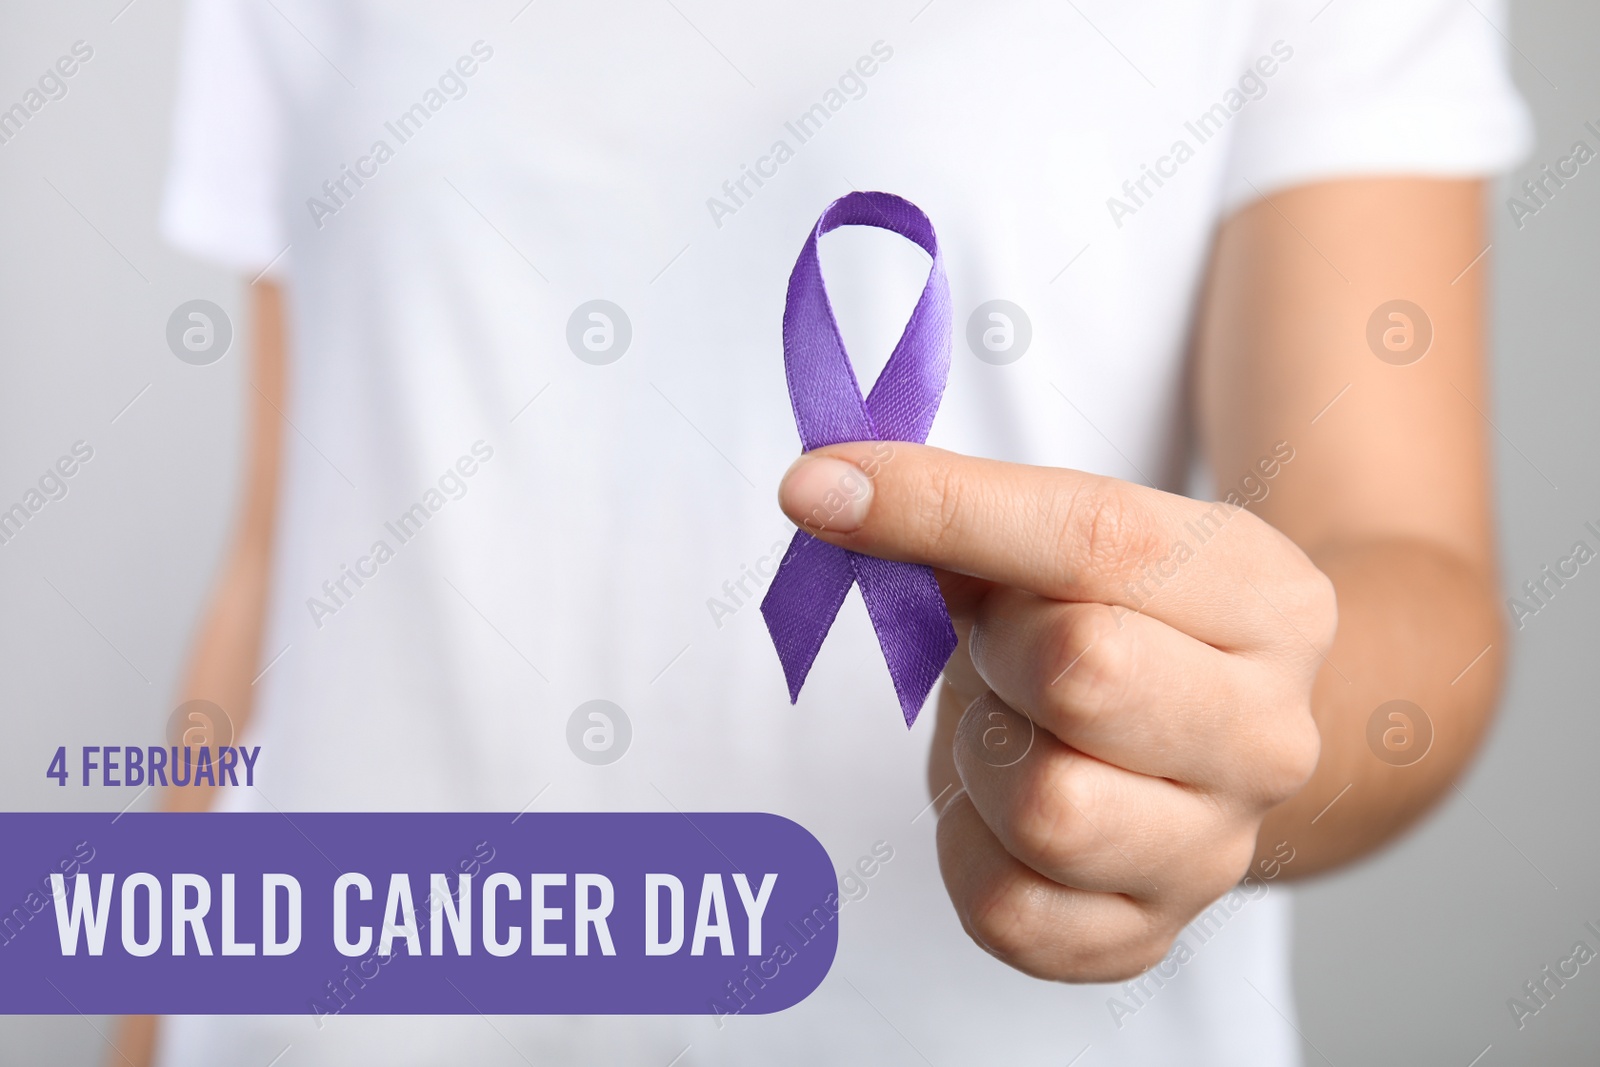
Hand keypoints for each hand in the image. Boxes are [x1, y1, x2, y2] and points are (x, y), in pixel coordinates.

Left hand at [777, 442, 1333, 980]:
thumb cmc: (1112, 625)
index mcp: (1269, 602)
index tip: (817, 490)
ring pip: (1049, 809)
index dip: (941, 508)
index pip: (1096, 538)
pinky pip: (1007, 908)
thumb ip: (962, 509)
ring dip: (983, 754)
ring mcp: (1216, 852)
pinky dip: (966, 847)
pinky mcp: (1143, 938)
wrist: (1184, 745)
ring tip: (1008, 728)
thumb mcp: (1066, 545)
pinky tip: (994, 805)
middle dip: (1001, 648)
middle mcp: (1270, 737)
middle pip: (1085, 676)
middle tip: (1001, 646)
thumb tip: (824, 491)